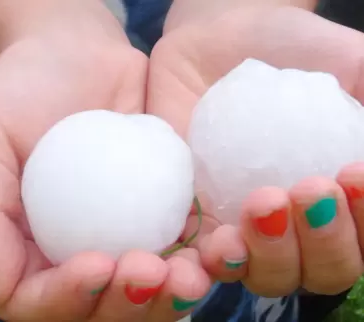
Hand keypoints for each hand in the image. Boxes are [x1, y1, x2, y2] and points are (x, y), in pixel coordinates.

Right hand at [0, 4, 207, 320]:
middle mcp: (70, 255)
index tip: (95, 264)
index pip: (35, 302)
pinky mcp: (158, 216)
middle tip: (147, 271)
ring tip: (186, 274)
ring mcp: (118, 239)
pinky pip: (180, 253)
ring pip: (143, 297)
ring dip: (167, 299)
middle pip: (96, 313)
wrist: (74, 53)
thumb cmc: (20, 91)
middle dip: (124, 307)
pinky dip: (199, 263)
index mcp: (21, 250)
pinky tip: (215, 252)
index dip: (64, 299)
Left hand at [148, 4, 363, 296]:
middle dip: (320, 244)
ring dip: (267, 258)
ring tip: (261, 209)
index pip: (359, 241)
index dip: (363, 224)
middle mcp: (291, 223)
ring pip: (260, 274)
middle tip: (307, 189)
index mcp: (336, 200)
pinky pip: (198, 257)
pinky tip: (214, 245)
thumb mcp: (348, 63)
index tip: (352, 175)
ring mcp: (239, 223)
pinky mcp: (193, 215)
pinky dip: (208, 263)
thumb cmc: (290, 49)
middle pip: (316, 272)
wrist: (217, 36)